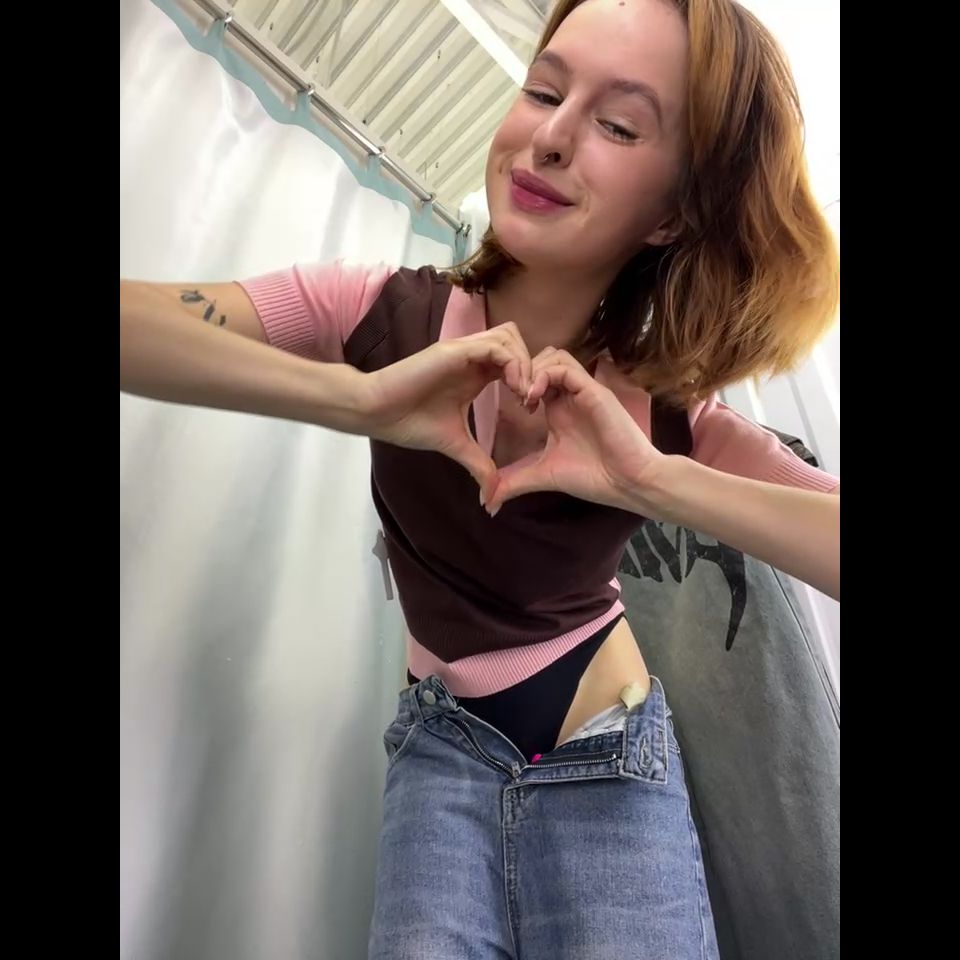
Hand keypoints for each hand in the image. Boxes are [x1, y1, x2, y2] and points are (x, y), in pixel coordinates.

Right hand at [363, 323, 531, 495]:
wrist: (377, 413)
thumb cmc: (409, 422)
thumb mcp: (455, 444)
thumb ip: (478, 464)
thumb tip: (491, 497)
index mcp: (473, 374)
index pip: (513, 361)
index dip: (528, 380)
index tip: (528, 408)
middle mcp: (471, 357)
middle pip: (516, 341)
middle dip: (531, 367)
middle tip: (530, 398)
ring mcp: (463, 350)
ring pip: (510, 336)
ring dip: (524, 363)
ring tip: (522, 393)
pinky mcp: (454, 350)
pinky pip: (495, 345)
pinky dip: (512, 363)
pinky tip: (512, 389)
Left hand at [485, 348, 665, 515]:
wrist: (629, 483)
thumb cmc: (593, 478)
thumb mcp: (543, 476)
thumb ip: (515, 483)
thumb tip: (488, 502)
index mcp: (558, 410)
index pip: (534, 378)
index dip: (515, 384)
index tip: (505, 405)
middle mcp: (569, 396)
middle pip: (542, 359)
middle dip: (521, 371)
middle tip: (511, 396)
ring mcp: (582, 391)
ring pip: (553, 356)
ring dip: (532, 370)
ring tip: (523, 397)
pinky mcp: (593, 390)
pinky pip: (566, 366)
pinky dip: (545, 375)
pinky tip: (534, 398)